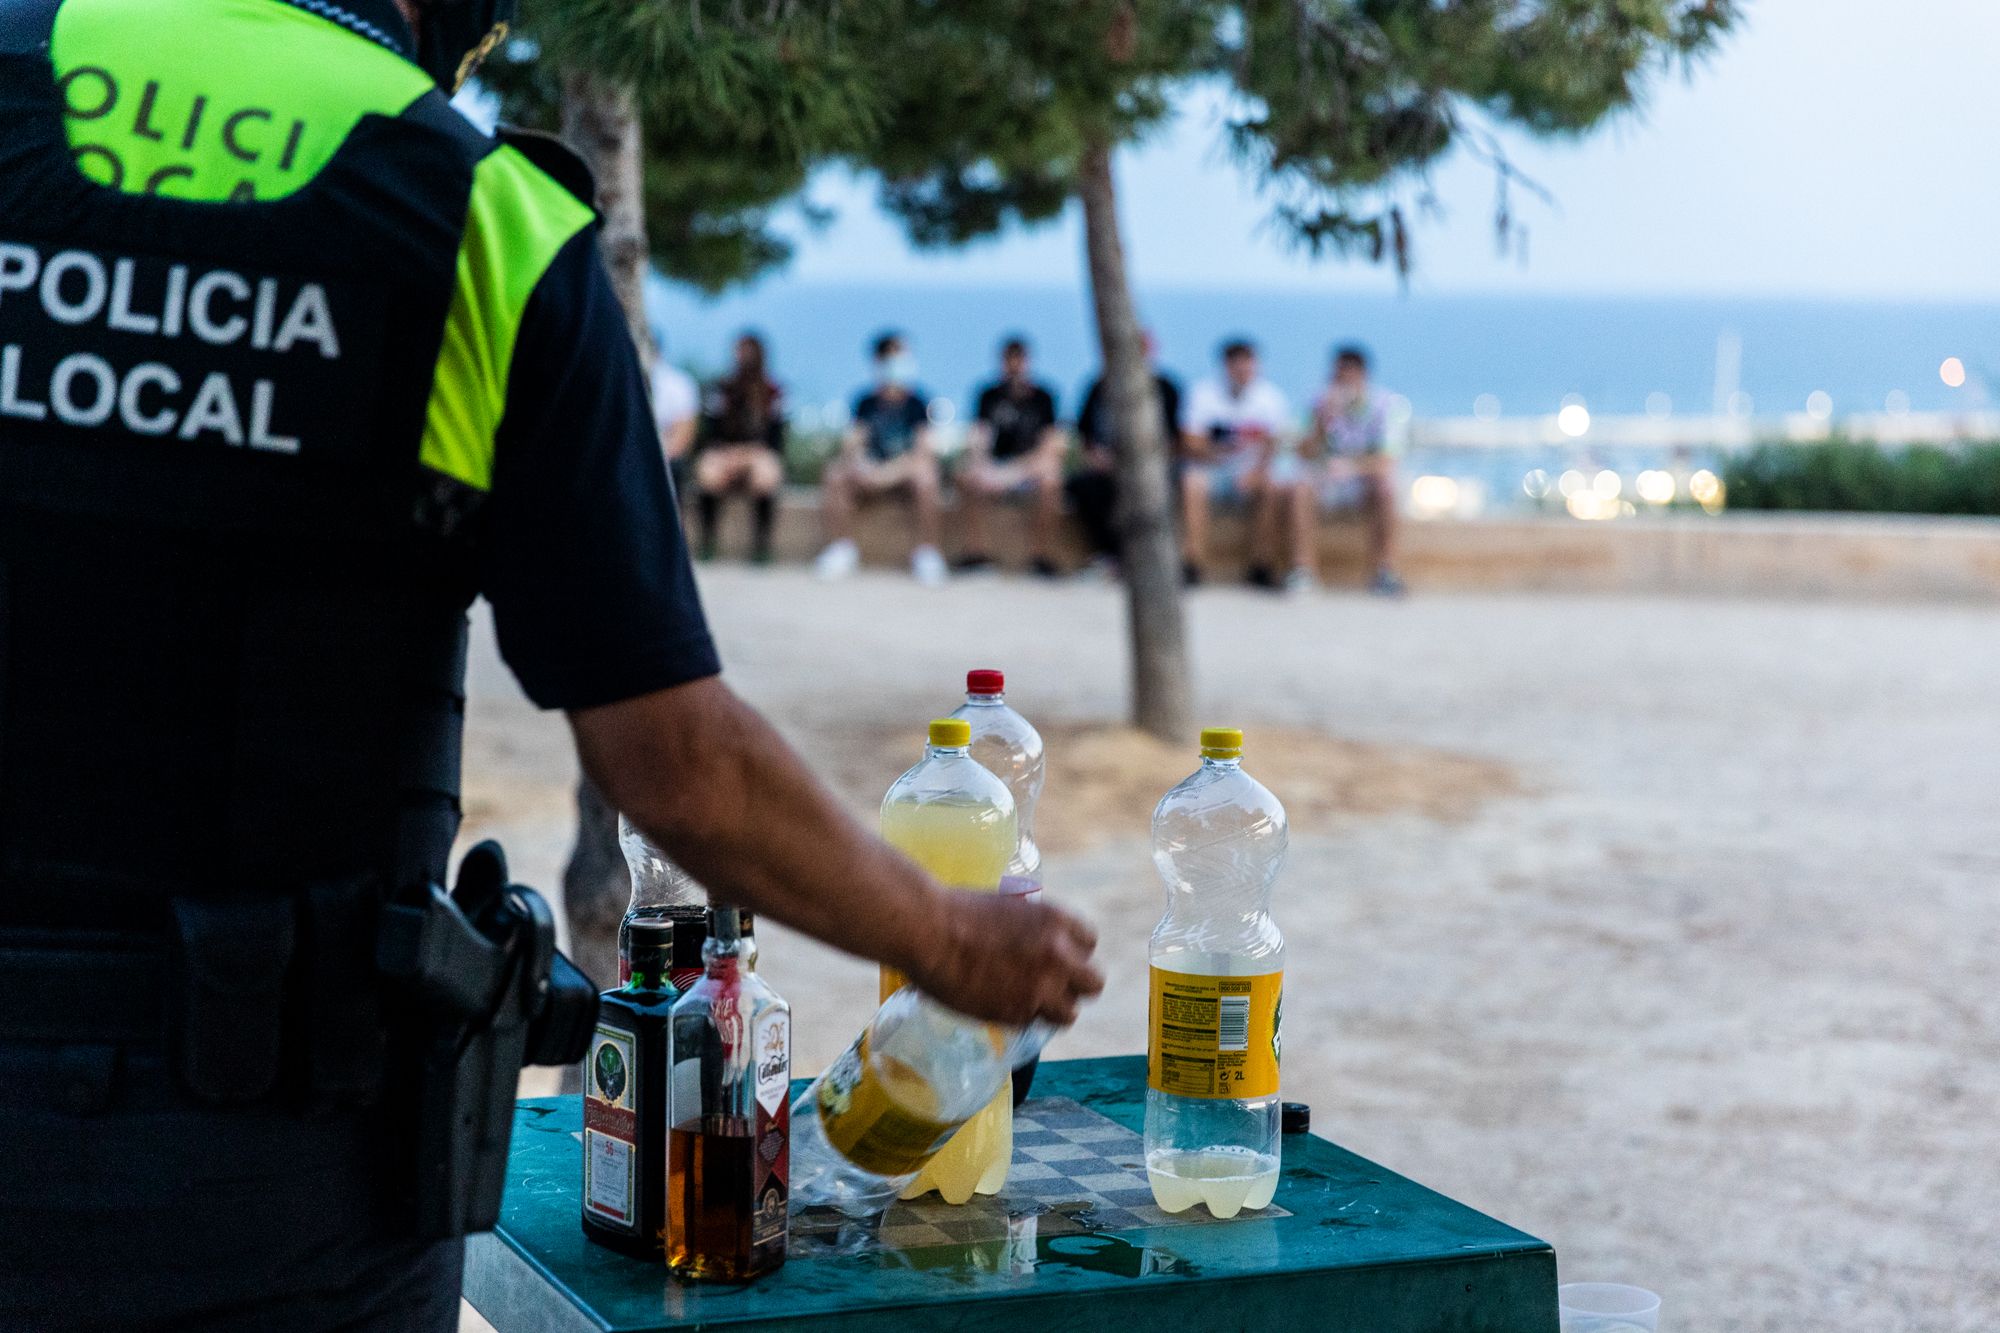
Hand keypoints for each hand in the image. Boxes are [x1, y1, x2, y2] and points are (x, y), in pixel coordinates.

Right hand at [908, 890, 1103, 1027]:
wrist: (929, 932)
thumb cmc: (959, 911)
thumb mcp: (1010, 906)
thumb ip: (1034, 928)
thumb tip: (1038, 942)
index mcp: (1056, 921)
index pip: (1089, 942)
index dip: (1075, 950)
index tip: (1061, 954)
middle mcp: (1057, 956)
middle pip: (1093, 983)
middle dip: (1077, 984)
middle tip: (1056, 984)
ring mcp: (1039, 989)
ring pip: (1069, 1013)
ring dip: (1055, 1008)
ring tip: (1034, 1001)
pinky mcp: (1016, 1014)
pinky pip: (1033, 1023)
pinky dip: (1022, 1016)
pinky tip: (1003, 1003)